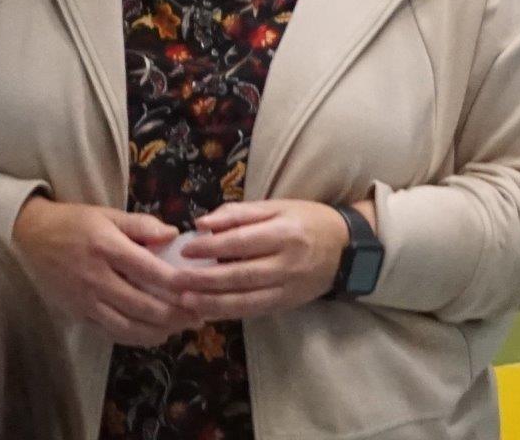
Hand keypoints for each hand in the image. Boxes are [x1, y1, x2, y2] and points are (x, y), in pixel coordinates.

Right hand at [13, 196, 204, 346]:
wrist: (32, 237)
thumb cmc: (76, 222)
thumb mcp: (108, 214)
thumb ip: (141, 225)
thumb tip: (173, 235)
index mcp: (106, 247)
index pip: (147, 269)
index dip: (175, 283)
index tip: (198, 288)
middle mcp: (96, 277)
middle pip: (141, 303)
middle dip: (173, 313)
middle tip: (199, 314)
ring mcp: (86, 300)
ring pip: (127, 325)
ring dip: (158, 330)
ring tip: (182, 328)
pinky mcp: (79, 314)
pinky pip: (111, 331)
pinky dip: (135, 337)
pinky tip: (155, 335)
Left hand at [169, 199, 355, 320]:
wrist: (344, 248)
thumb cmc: (306, 219)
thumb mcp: (276, 206)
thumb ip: (239, 213)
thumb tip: (203, 223)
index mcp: (284, 233)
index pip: (242, 242)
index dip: (212, 247)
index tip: (186, 248)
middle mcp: (286, 264)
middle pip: (240, 275)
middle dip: (204, 280)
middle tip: (174, 281)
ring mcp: (287, 288)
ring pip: (245, 300)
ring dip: (212, 303)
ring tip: (184, 301)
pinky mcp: (285, 304)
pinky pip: (252, 311)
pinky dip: (228, 313)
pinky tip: (206, 311)